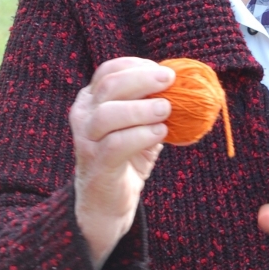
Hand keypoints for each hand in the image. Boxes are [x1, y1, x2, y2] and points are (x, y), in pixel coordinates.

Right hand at [70, 57, 174, 267]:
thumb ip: (153, 105)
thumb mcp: (139, 126)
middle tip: (170, 81)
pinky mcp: (96, 163)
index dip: (136, 66)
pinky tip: (161, 133)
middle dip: (142, 79)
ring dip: (142, 109)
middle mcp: (83, 116)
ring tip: (166, 110)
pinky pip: (117, 143)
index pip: (108, 71)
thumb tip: (184, 85)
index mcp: (90, 100)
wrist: (108, 203)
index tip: (163, 71)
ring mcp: (86, 140)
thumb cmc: (127, 158)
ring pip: (108, 114)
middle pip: (108, 86)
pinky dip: (142, 135)